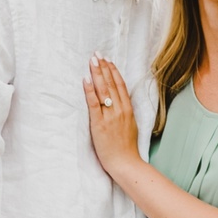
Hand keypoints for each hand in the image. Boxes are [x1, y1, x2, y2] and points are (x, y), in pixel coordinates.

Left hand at [82, 57, 141, 175]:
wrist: (125, 163)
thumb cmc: (126, 148)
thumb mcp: (131, 126)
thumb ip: (125, 113)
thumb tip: (120, 103)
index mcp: (128, 110)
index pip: (121, 86)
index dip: (114, 72)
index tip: (108, 61)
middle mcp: (120, 110)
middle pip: (111, 84)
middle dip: (104, 68)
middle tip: (97, 55)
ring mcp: (110, 116)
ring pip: (103, 90)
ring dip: (97, 74)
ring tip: (92, 61)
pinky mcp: (99, 123)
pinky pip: (94, 103)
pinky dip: (90, 90)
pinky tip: (86, 79)